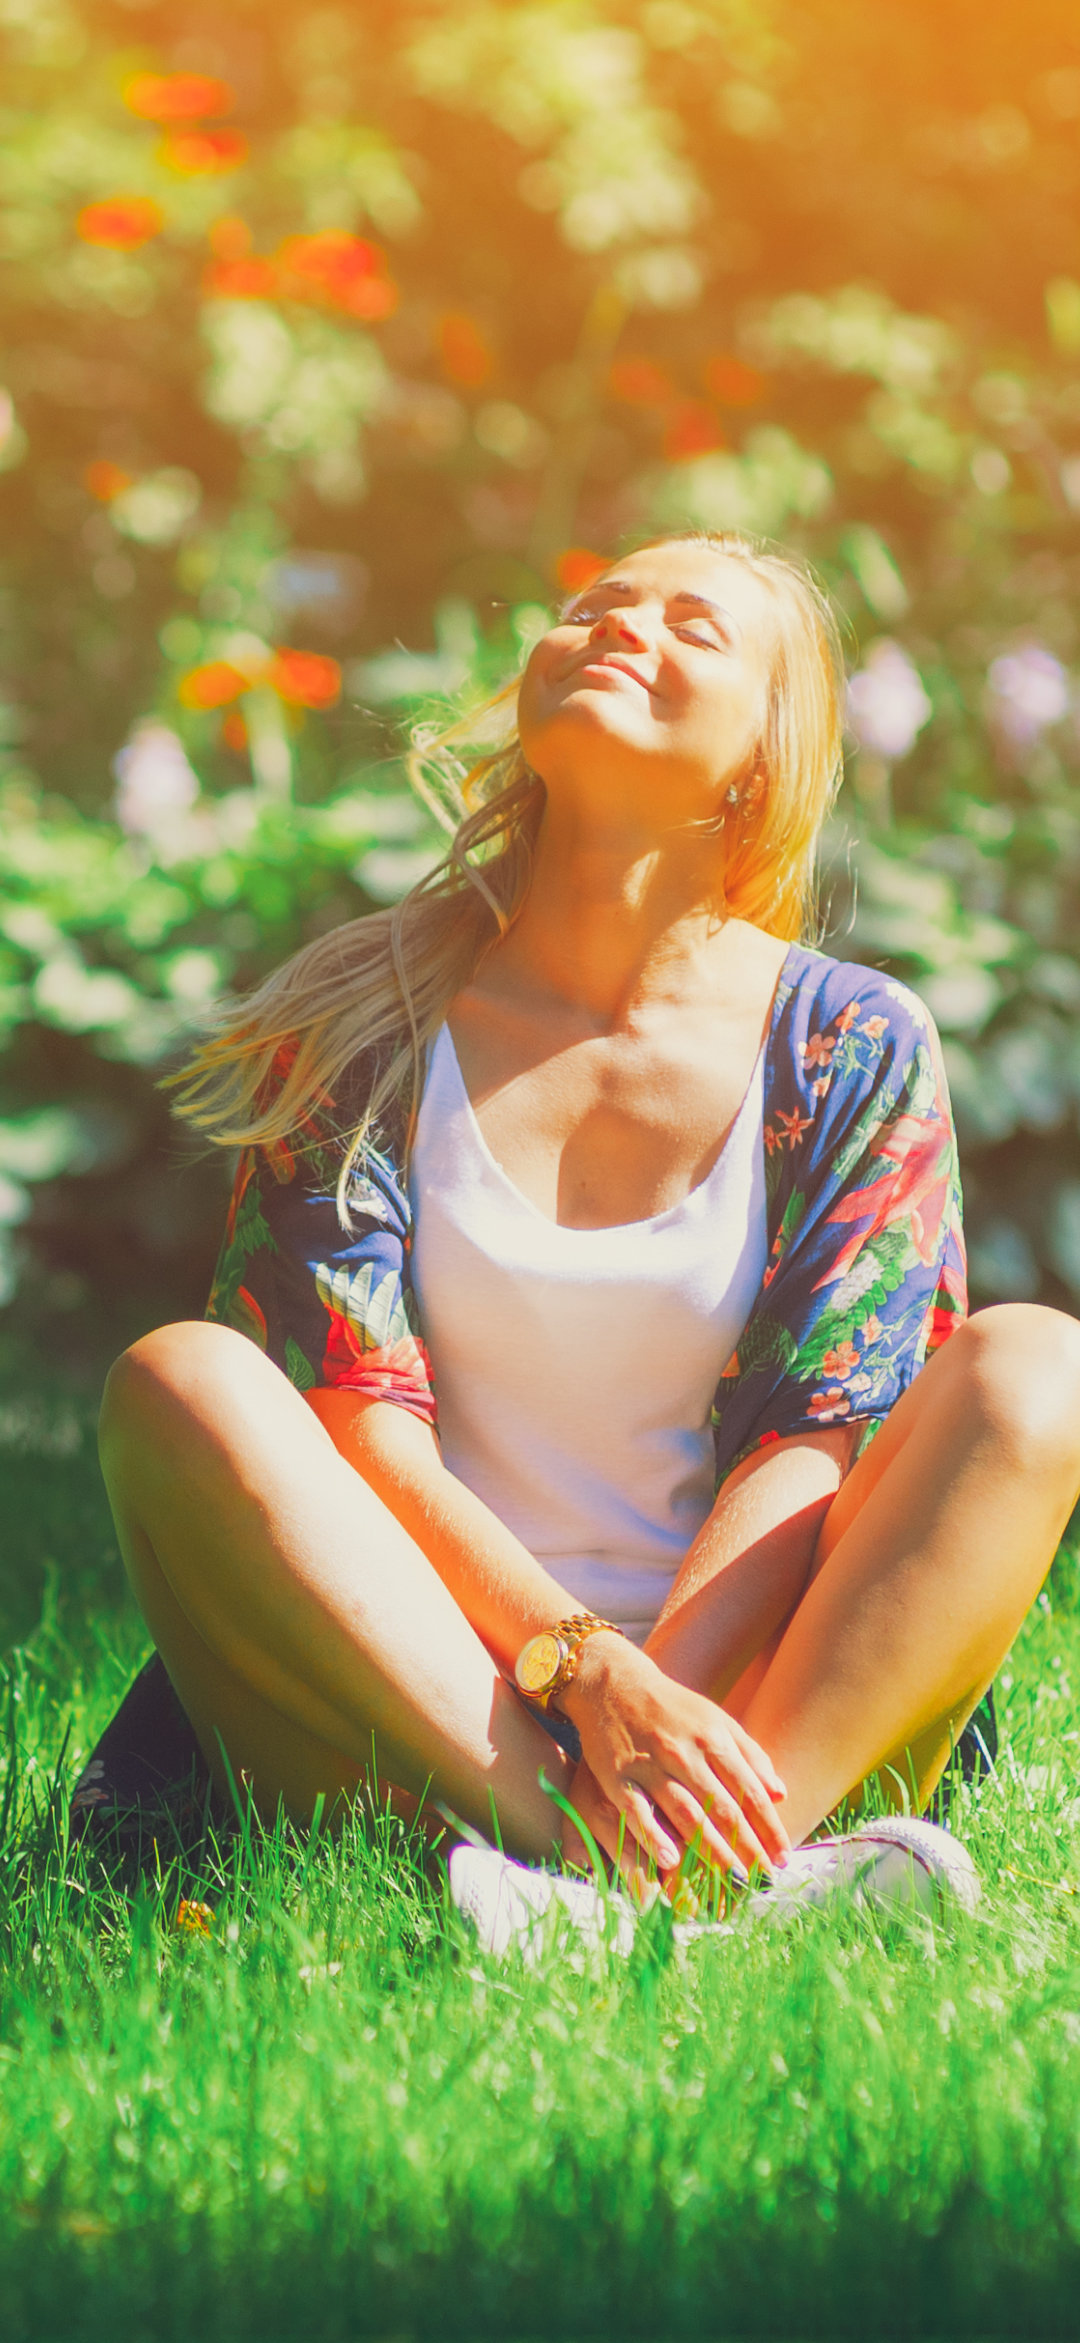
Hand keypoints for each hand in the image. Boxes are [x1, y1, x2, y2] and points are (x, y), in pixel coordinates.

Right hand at [558, 1633, 787, 1887]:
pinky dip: (654, 1837)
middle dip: (747, 1849)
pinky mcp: (617, 1775)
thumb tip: (780, 1794)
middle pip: (723, 1808)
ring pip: (686, 1814)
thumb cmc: (673, 1708)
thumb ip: (750, 1755)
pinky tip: (670, 1862)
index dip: (769, 1827)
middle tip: (763, 1882)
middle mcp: (685, 1752)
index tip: (783, 1858)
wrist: (614, 1683)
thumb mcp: (717, 1721)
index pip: (749, 1791)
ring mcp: (650, 1764)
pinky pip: (638, 1811)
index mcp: (713, 1739)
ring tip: (731, 1882)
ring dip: (712, 1852)